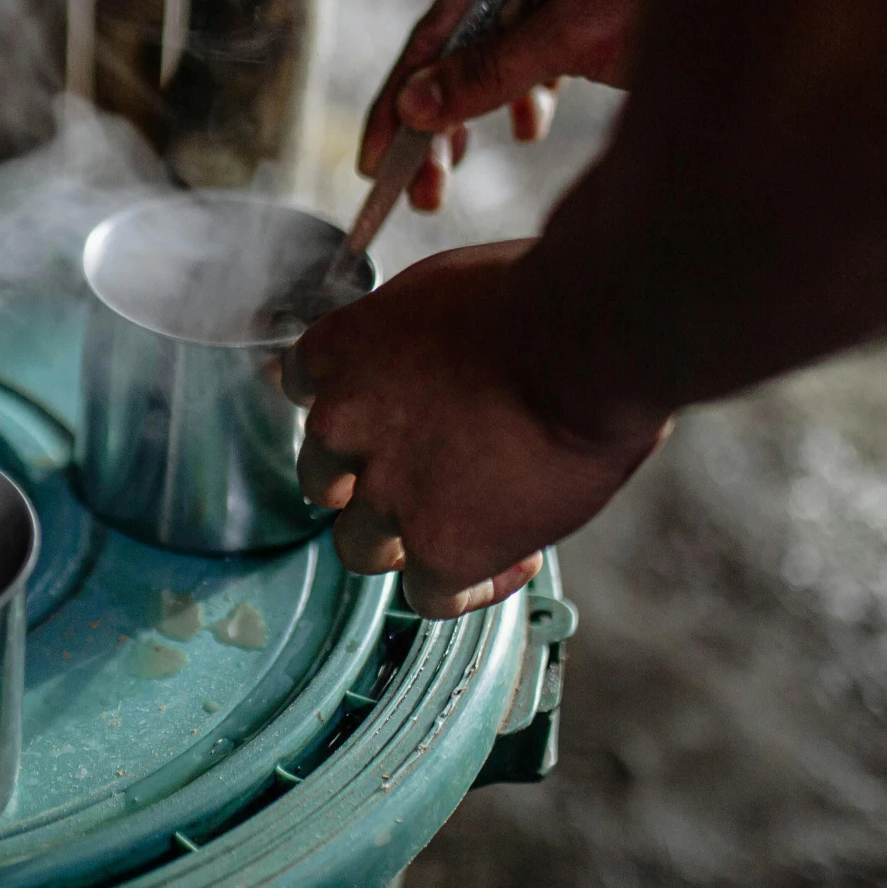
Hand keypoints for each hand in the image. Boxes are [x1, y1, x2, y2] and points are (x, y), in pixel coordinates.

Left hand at [283, 241, 667, 616]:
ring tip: (473, 522)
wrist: (585, 339)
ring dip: (408, 541)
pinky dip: (470, 586)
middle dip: (365, 482)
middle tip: (429, 477)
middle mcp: (343, 426)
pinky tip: (517, 558)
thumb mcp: (443, 290)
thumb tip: (433, 366)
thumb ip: (412, 340)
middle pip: (323, 478)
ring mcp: (385, 495)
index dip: (344, 407)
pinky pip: (431, 597)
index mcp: (339, 351)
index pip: (301, 386)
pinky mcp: (439, 549)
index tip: (376, 414)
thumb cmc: (538, 299)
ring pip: (362, 547)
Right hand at [363, 0, 674, 210]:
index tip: (373, 163)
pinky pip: (530, 62)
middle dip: (429, 127)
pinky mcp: (585, 12)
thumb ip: (496, 70)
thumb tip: (415, 105)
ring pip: (487, 63)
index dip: (396, 100)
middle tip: (415, 195)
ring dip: (467, 124)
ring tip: (448, 184)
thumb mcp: (581, 35)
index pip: (433, 31)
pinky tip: (526, 131)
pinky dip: (519, 102)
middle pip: (453, 51)